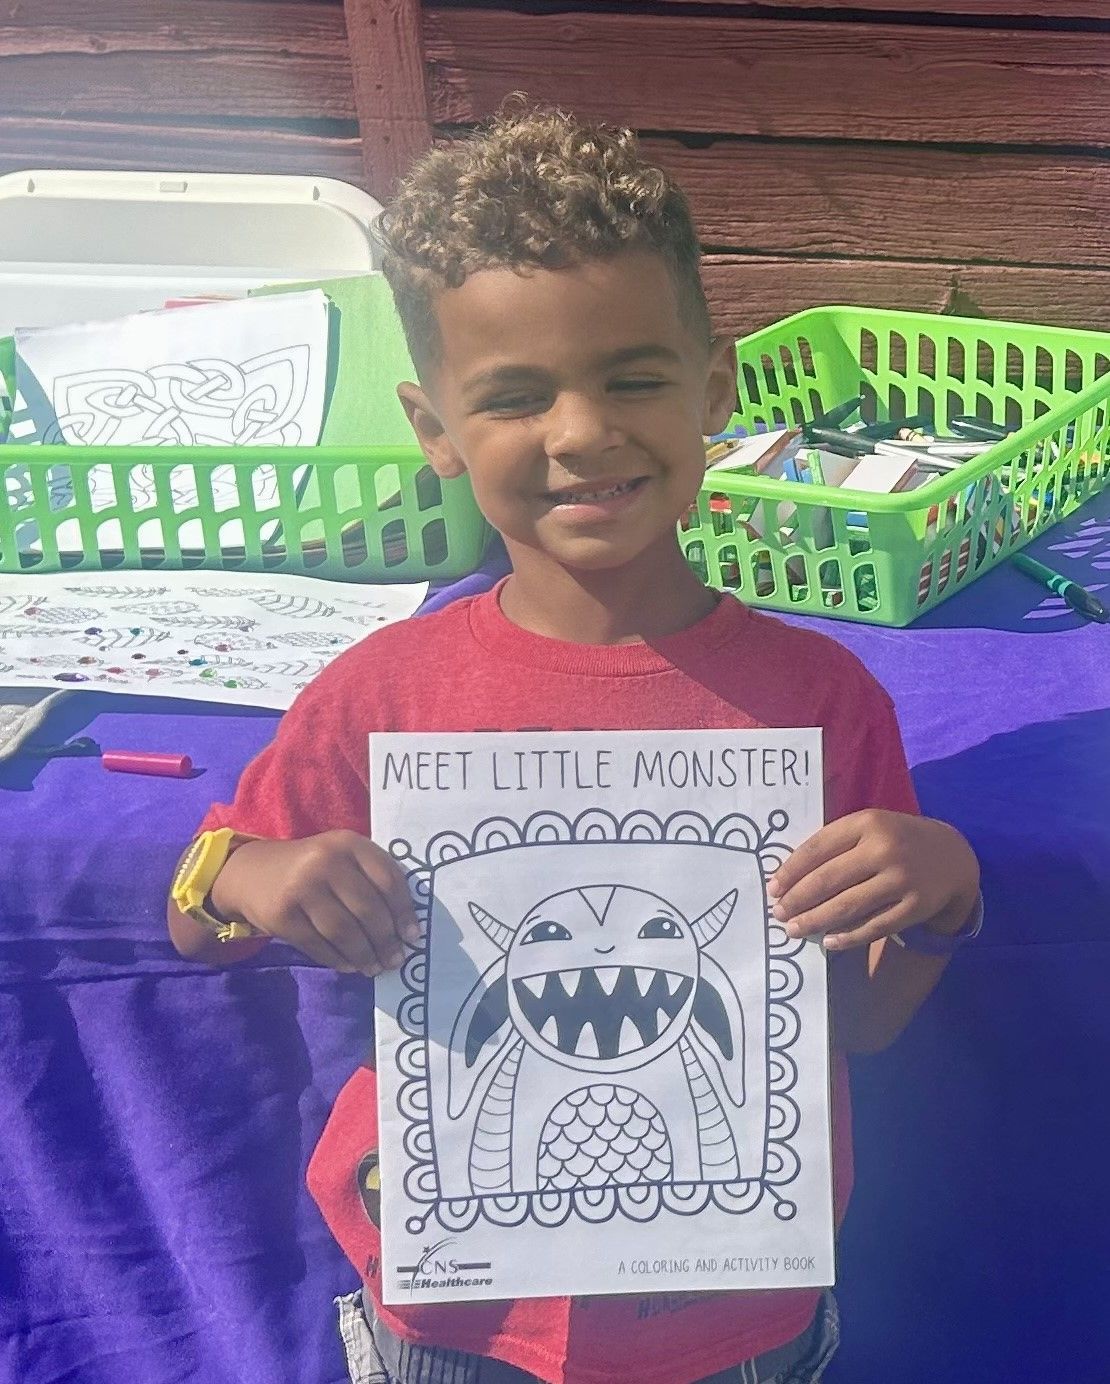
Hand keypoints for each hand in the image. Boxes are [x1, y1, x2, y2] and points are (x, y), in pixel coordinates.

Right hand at [209, 830, 419, 976]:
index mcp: (349, 844)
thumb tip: (406, 927)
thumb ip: (373, 879)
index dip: (404, 912)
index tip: (413, 936)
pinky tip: (350, 966)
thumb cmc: (313, 867)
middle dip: (386, 940)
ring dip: (364, 955)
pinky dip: (338, 960)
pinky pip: (318, 945)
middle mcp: (325, 861)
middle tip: (396, 960)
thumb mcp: (343, 858)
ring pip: (344, 931)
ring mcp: (301, 888)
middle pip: (368, 909)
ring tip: (375, 967)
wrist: (251, 871)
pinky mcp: (282, 915)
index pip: (388, 880)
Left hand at [767, 810, 979, 951]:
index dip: (791, 871)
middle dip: (798, 899)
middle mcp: (884, 848)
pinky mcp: (916, 906)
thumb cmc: (895, 840)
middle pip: (829, 879)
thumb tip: (789, 876)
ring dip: (816, 920)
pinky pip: (875, 926)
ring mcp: (902, 878)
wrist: (952, 855)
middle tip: (779, 913)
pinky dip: (848, 936)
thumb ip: (835, 844)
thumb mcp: (869, 828)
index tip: (773, 888)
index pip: (818, 848)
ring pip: (848, 905)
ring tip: (794, 930)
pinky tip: (828, 941)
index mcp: (867, 823)